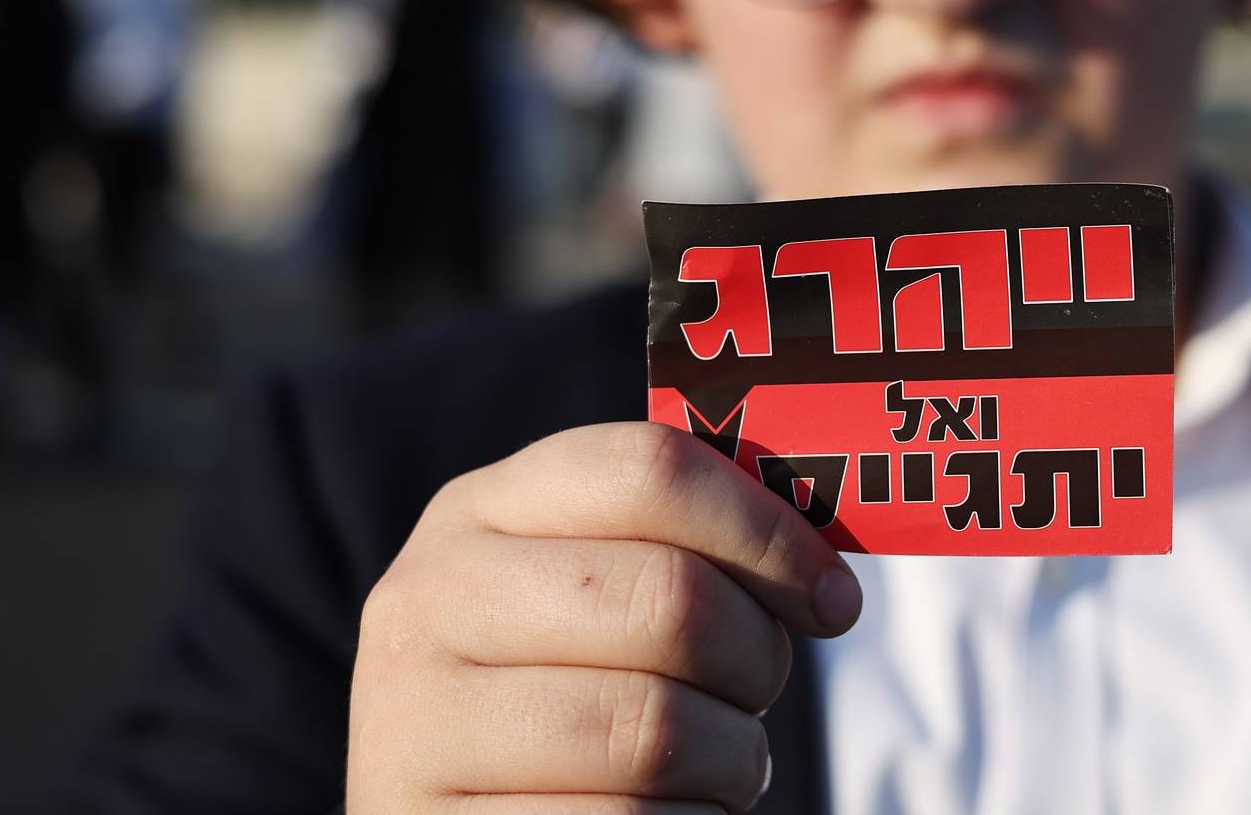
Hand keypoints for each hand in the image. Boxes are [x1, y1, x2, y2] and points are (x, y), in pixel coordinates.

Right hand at [347, 421, 863, 813]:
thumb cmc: (554, 686)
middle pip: (670, 598)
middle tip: (758, 688)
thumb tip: (825, 572)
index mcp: (477, 512)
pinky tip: (671, 814)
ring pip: (656, 726)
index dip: (766, 530)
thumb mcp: (583, 588)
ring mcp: (419, 725)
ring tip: (717, 760)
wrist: (446, 805)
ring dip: (731, 757)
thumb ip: (676, 544)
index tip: (830, 595)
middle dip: (755, 655)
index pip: (649, 470)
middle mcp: (429, 602)